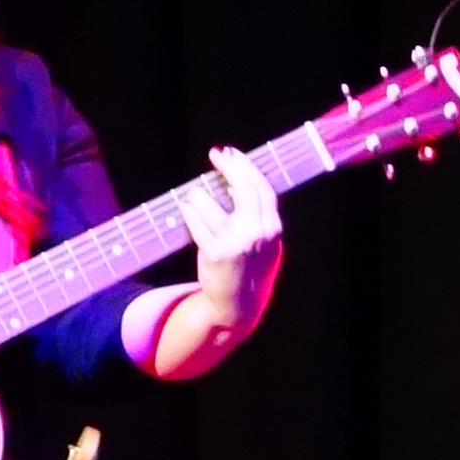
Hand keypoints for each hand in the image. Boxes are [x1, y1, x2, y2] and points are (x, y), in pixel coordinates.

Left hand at [178, 144, 284, 334]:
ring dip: (200, 194)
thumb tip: (237, 185)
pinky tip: (186, 206)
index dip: (246, 167)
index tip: (232, 153)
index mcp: (273, 229)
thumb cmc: (250, 270)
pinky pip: (198, 225)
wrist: (239, 305)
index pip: (262, 188)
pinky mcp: (216, 254)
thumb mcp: (265, 244)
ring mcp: (237, 244)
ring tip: (195, 193)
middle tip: (216, 154)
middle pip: (244, 189)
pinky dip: (190, 212)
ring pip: (213, 206)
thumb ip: (258, 216)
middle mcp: (258, 234)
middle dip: (229, 167)